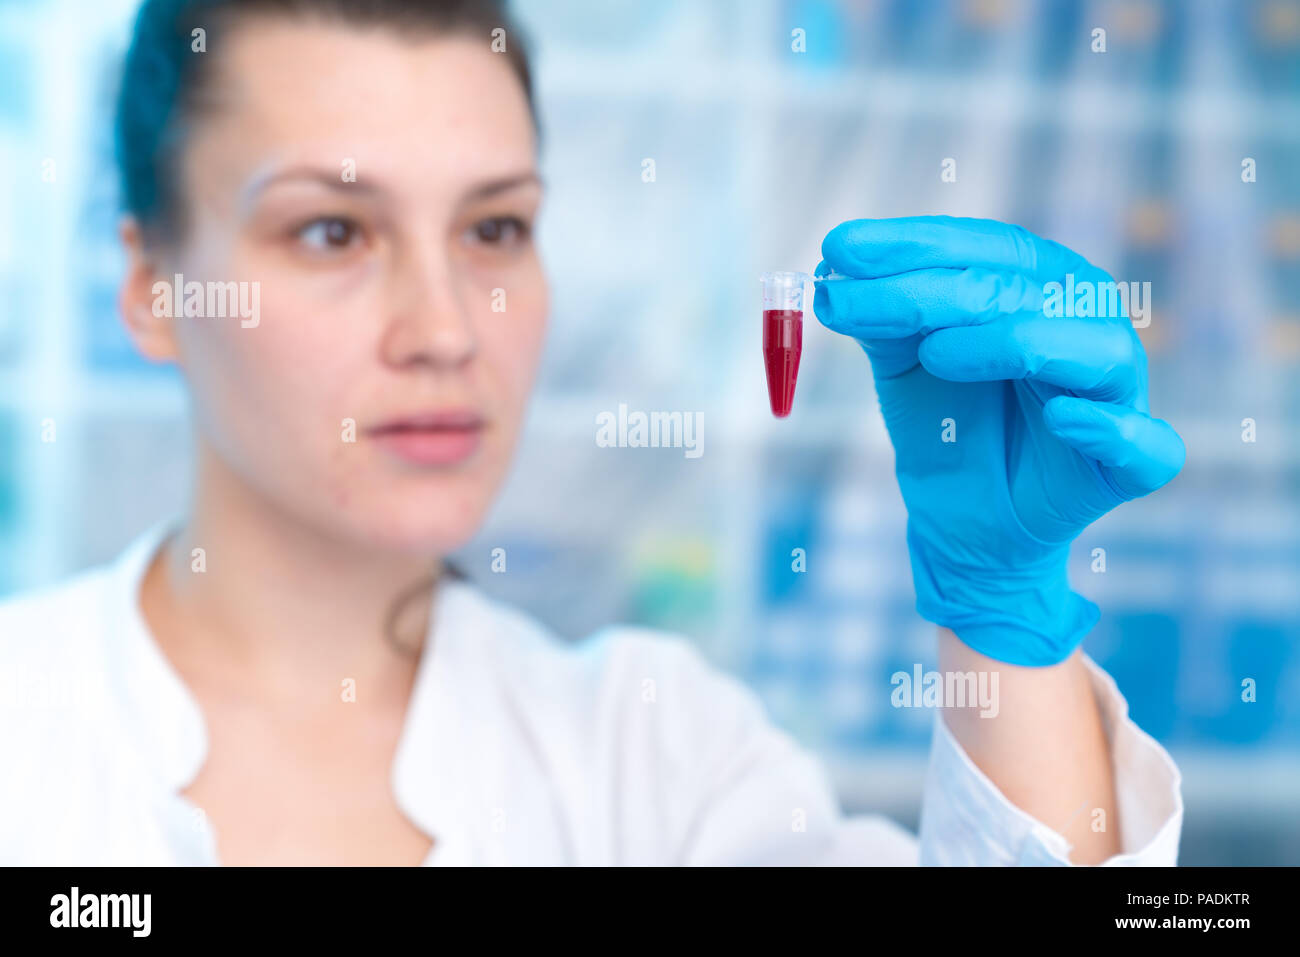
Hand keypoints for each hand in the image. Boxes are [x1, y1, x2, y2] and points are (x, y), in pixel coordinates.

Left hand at [813, 216, 1184, 665]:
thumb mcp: (903, 361)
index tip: (838, 247)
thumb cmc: (945, 425)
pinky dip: (1108, 429)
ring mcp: (1116, 392)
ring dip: (1014, 342)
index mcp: (1040, 285)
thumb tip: (835, 267)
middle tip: (847, 300)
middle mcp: (1087, 323)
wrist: (962, 520)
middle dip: (928, 290)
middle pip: (1024, 289)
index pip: (986, 247)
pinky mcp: (1131, 464)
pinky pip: (1144, 444)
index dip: (914, 243)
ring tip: (936, 354)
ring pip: (1092, 348)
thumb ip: (882, 315)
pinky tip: (1060, 419)